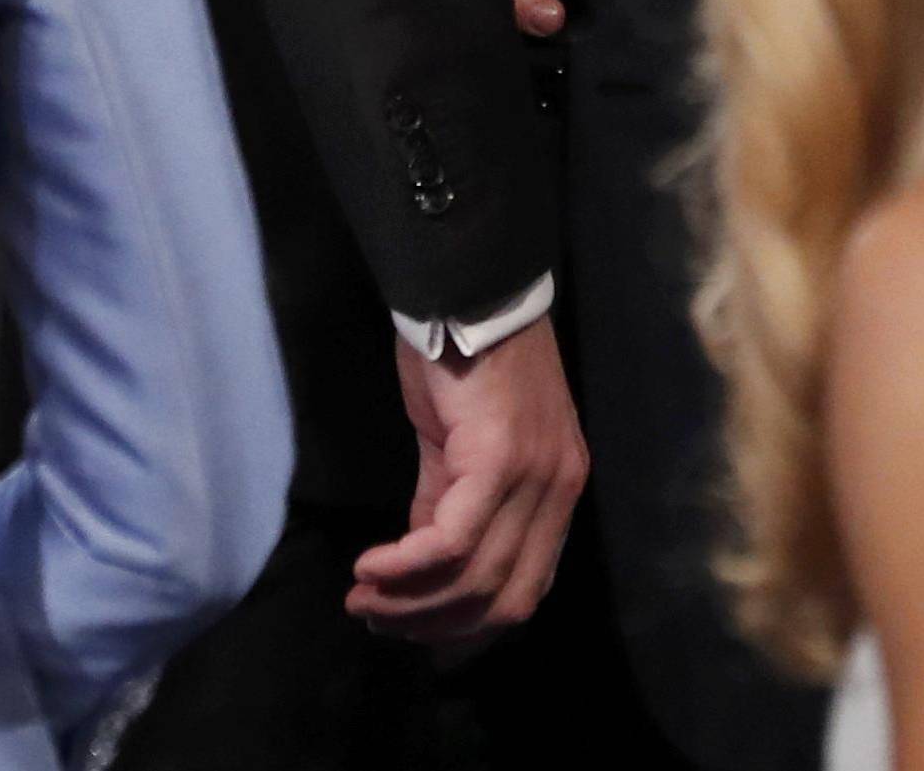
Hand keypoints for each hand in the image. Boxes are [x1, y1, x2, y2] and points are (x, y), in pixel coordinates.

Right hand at [347, 313, 587, 638]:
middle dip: (435, 626)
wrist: (469, 290)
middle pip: (504, 598)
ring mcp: (535, 478)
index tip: (415, 634)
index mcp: (559, 489)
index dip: (469, 625)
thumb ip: (447, 504)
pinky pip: (450, 541)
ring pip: (476, 578)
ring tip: (363, 600)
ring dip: (411, 603)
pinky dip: (406, 567)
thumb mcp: (463, 444)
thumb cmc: (465, 356)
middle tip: (377, 620)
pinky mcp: (499, 461)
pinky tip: (371, 567)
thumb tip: (421, 566)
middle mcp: (559, 491)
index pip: (526, 589)